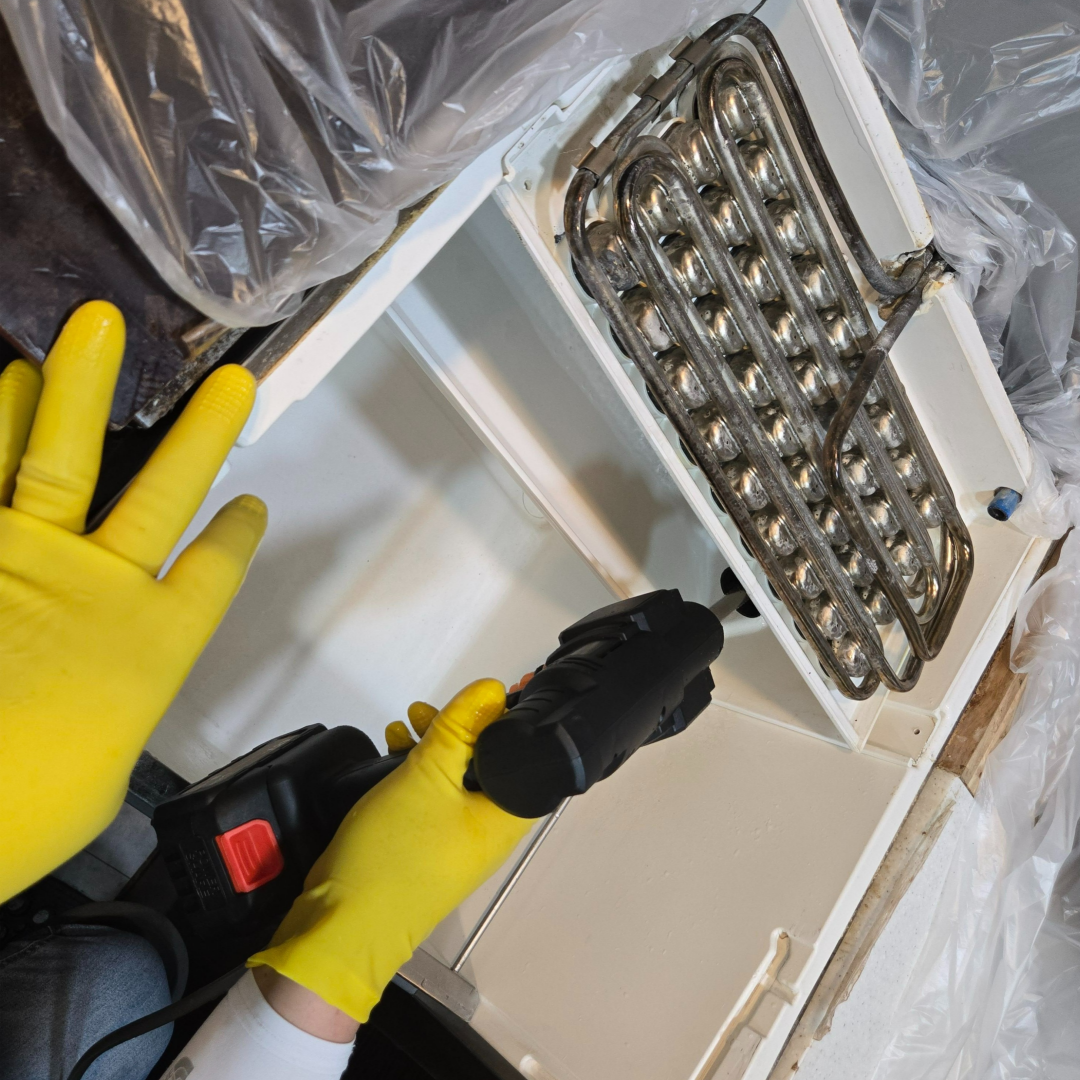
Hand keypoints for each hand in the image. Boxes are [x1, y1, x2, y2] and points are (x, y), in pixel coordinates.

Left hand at [0, 302, 265, 901]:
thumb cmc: (24, 809)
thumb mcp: (91, 783)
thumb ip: (94, 723)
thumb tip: (78, 714)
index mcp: (150, 647)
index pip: (212, 575)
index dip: (235, 539)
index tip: (250, 505)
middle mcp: (101, 590)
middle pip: (164, 493)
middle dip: (201, 434)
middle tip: (230, 382)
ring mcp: (27, 562)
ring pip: (63, 458)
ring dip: (79, 389)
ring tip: (92, 336)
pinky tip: (0, 381)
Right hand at [250, 679, 535, 1021]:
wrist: (341, 924)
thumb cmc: (395, 853)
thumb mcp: (427, 778)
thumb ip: (459, 729)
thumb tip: (492, 690)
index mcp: (506, 819)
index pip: (529, 757)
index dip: (513, 721)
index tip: (492, 692)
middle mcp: (489, 831)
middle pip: (490, 764)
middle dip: (461, 728)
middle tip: (432, 709)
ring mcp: (457, 841)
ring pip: (456, 778)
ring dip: (434, 745)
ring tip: (406, 723)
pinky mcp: (426, 846)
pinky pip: (432, 797)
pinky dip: (416, 770)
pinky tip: (392, 750)